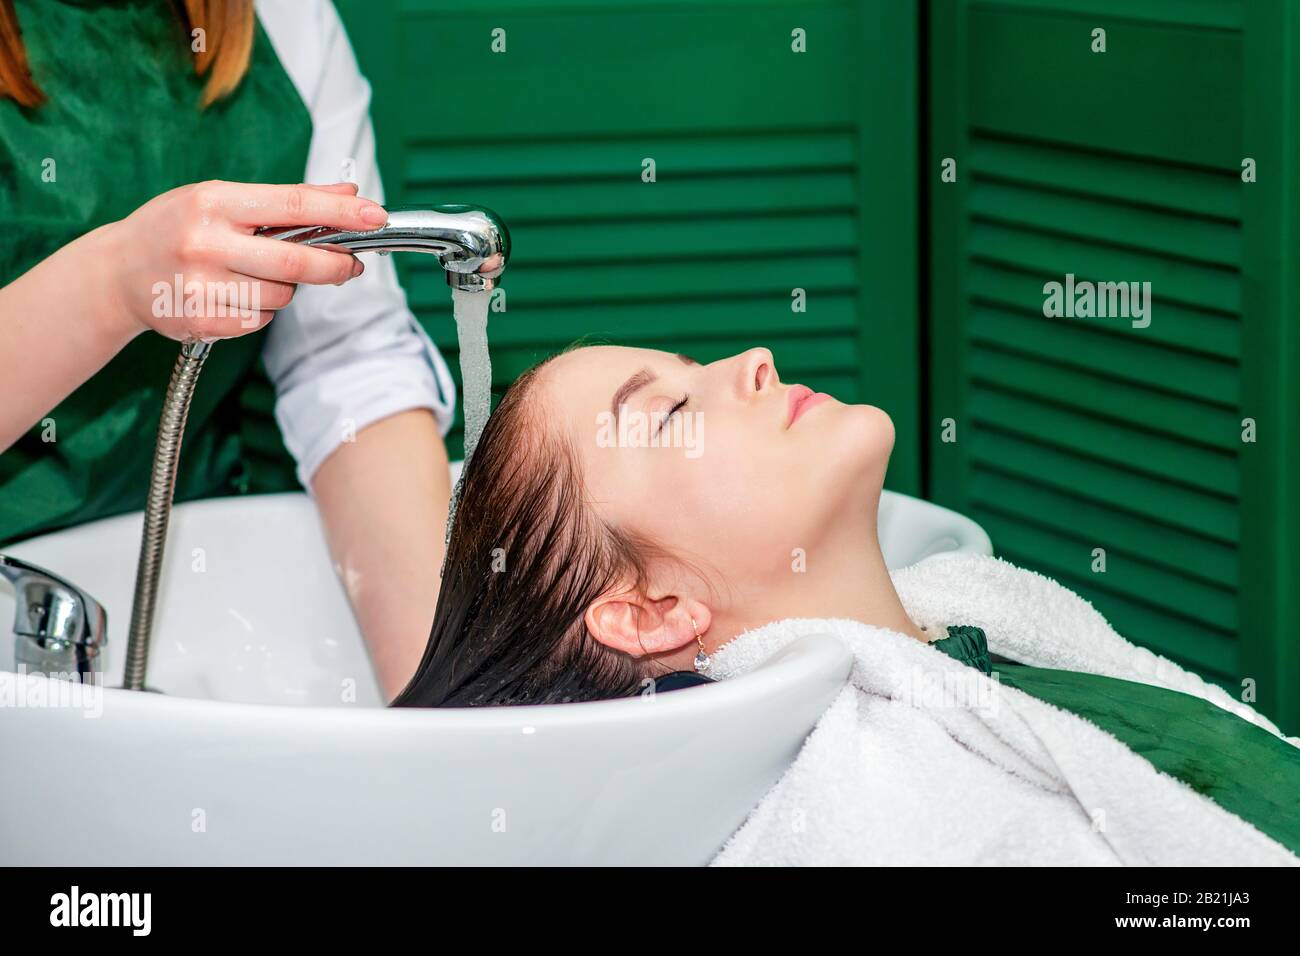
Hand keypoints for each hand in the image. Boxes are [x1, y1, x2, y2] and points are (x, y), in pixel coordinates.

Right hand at [101, 180, 385, 342]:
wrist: (117, 272)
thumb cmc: (177, 227)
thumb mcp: (221, 199)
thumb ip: (285, 200)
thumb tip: (347, 190)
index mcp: (214, 202)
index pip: (292, 204)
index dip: (341, 212)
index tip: (375, 215)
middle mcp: (205, 242)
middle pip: (295, 262)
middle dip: (334, 265)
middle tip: (350, 264)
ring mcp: (200, 285)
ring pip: (281, 295)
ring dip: (286, 288)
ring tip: (254, 274)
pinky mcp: (200, 321)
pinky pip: (259, 320)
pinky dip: (261, 310)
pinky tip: (234, 295)